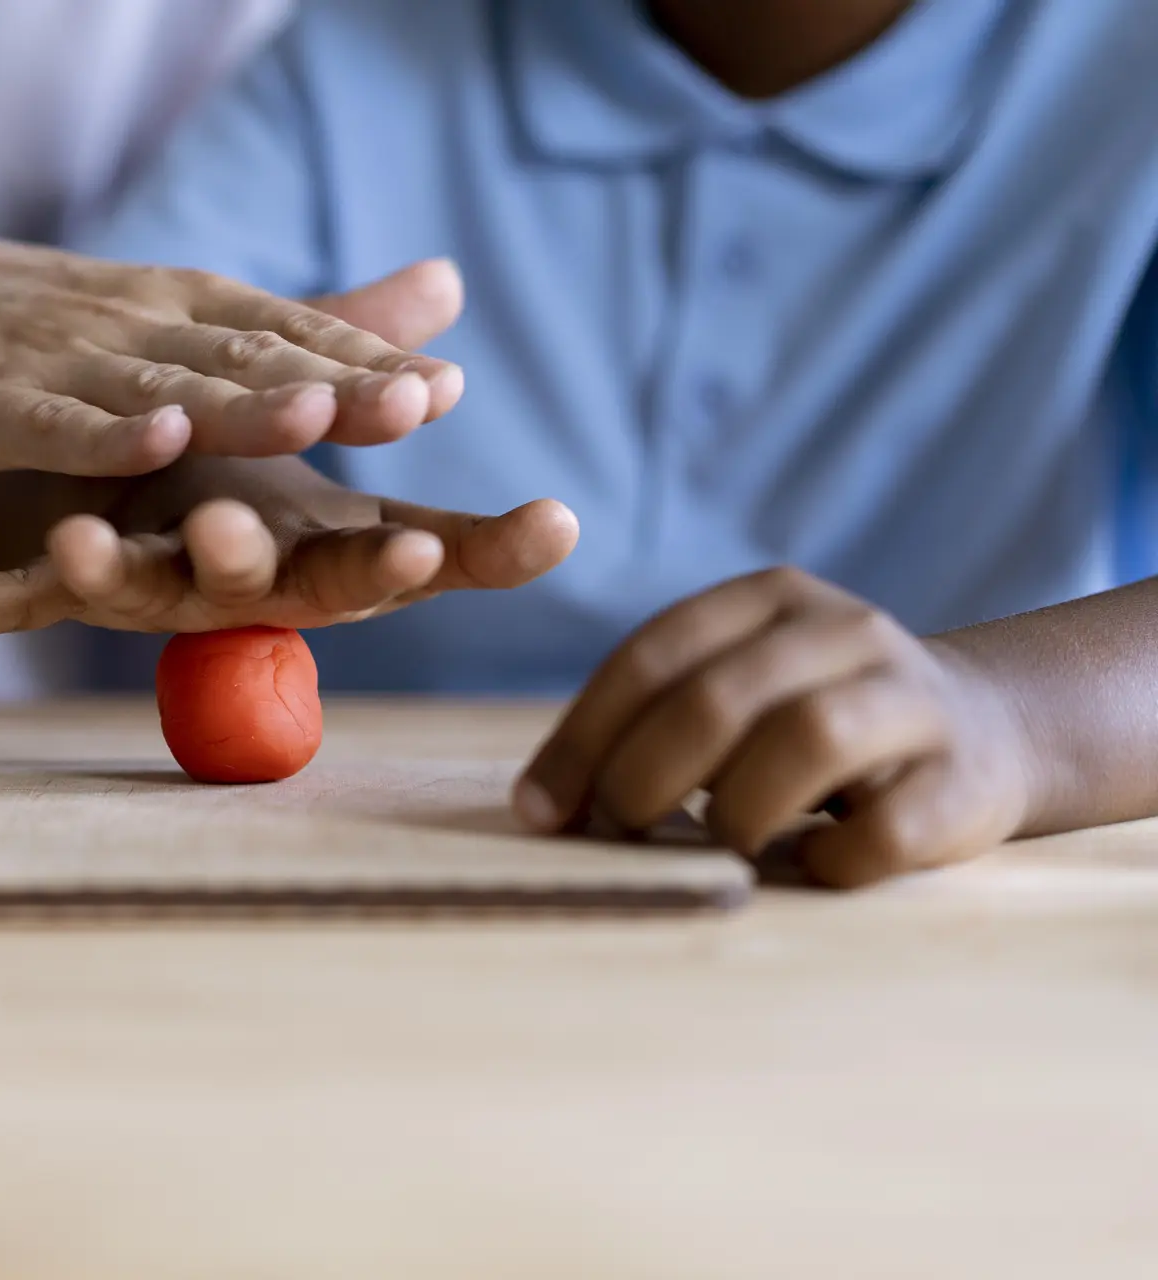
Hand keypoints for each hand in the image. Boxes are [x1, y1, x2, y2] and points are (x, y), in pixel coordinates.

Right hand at [0, 239, 465, 475]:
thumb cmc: (70, 329)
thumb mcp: (192, 321)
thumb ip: (313, 329)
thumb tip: (447, 291)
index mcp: (197, 308)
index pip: (296, 333)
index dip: (369, 363)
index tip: (446, 391)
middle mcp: (147, 326)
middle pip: (250, 358)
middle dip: (333, 383)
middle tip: (412, 404)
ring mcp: (72, 364)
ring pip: (167, 388)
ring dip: (239, 405)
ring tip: (312, 415)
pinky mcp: (1, 407)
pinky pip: (59, 425)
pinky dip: (106, 434)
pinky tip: (155, 443)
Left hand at [0, 456, 577, 634]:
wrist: (170, 516)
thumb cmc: (279, 494)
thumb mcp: (350, 453)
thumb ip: (424, 439)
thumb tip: (564, 494)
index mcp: (302, 559)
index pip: (362, 568)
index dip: (390, 561)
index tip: (420, 547)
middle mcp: (220, 585)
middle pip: (237, 583)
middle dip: (236, 560)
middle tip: (231, 532)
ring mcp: (134, 589)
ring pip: (118, 592)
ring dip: (97, 570)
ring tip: (74, 539)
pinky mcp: (50, 587)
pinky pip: (0, 603)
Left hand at [510, 568, 1037, 887]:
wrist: (986, 734)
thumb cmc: (814, 725)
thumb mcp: (738, 690)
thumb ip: (651, 724)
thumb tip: (542, 807)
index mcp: (769, 598)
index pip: (651, 656)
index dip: (582, 737)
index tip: (538, 810)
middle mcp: (845, 630)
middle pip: (717, 698)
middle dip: (644, 777)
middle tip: (620, 831)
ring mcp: (913, 698)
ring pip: (806, 741)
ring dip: (738, 811)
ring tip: (723, 843)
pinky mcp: (965, 780)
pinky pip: (884, 830)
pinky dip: (828, 861)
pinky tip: (809, 868)